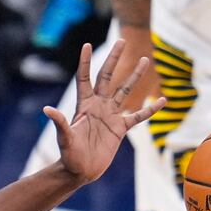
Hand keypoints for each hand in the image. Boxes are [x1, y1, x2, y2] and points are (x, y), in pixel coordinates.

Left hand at [48, 42, 164, 182]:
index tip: (87, 44)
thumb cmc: (69, 155)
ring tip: (146, 60)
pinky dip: (151, 109)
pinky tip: (162, 100)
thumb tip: (48, 109)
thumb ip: (60, 122)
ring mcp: (111, 115)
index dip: (85, 62)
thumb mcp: (65, 138)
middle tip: (122, 40)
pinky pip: (139, 115)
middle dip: (115, 59)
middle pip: (108, 77)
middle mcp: (98, 105)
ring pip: (125, 91)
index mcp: (84, 104)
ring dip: (135, 76)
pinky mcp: (121, 128)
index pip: (84, 78)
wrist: (81, 170)